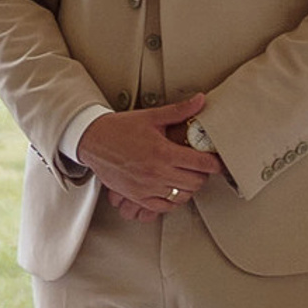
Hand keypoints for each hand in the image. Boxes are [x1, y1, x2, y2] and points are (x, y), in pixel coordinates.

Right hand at [76, 96, 218, 222]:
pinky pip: (164, 207)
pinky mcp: (137, 196)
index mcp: (163, 152)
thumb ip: (179, 111)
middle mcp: (156, 172)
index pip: (202, 164)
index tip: (216, 161)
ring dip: (188, 187)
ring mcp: (147, 187)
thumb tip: (200, 100)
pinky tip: (172, 189)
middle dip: (202, 174)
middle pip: (195, 182)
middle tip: (199, 166)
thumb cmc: (119, 129)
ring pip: (182, 196)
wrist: (91, 141)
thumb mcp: (151, 117)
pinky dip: (172, 200)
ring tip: (186, 176)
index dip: (214, 163)